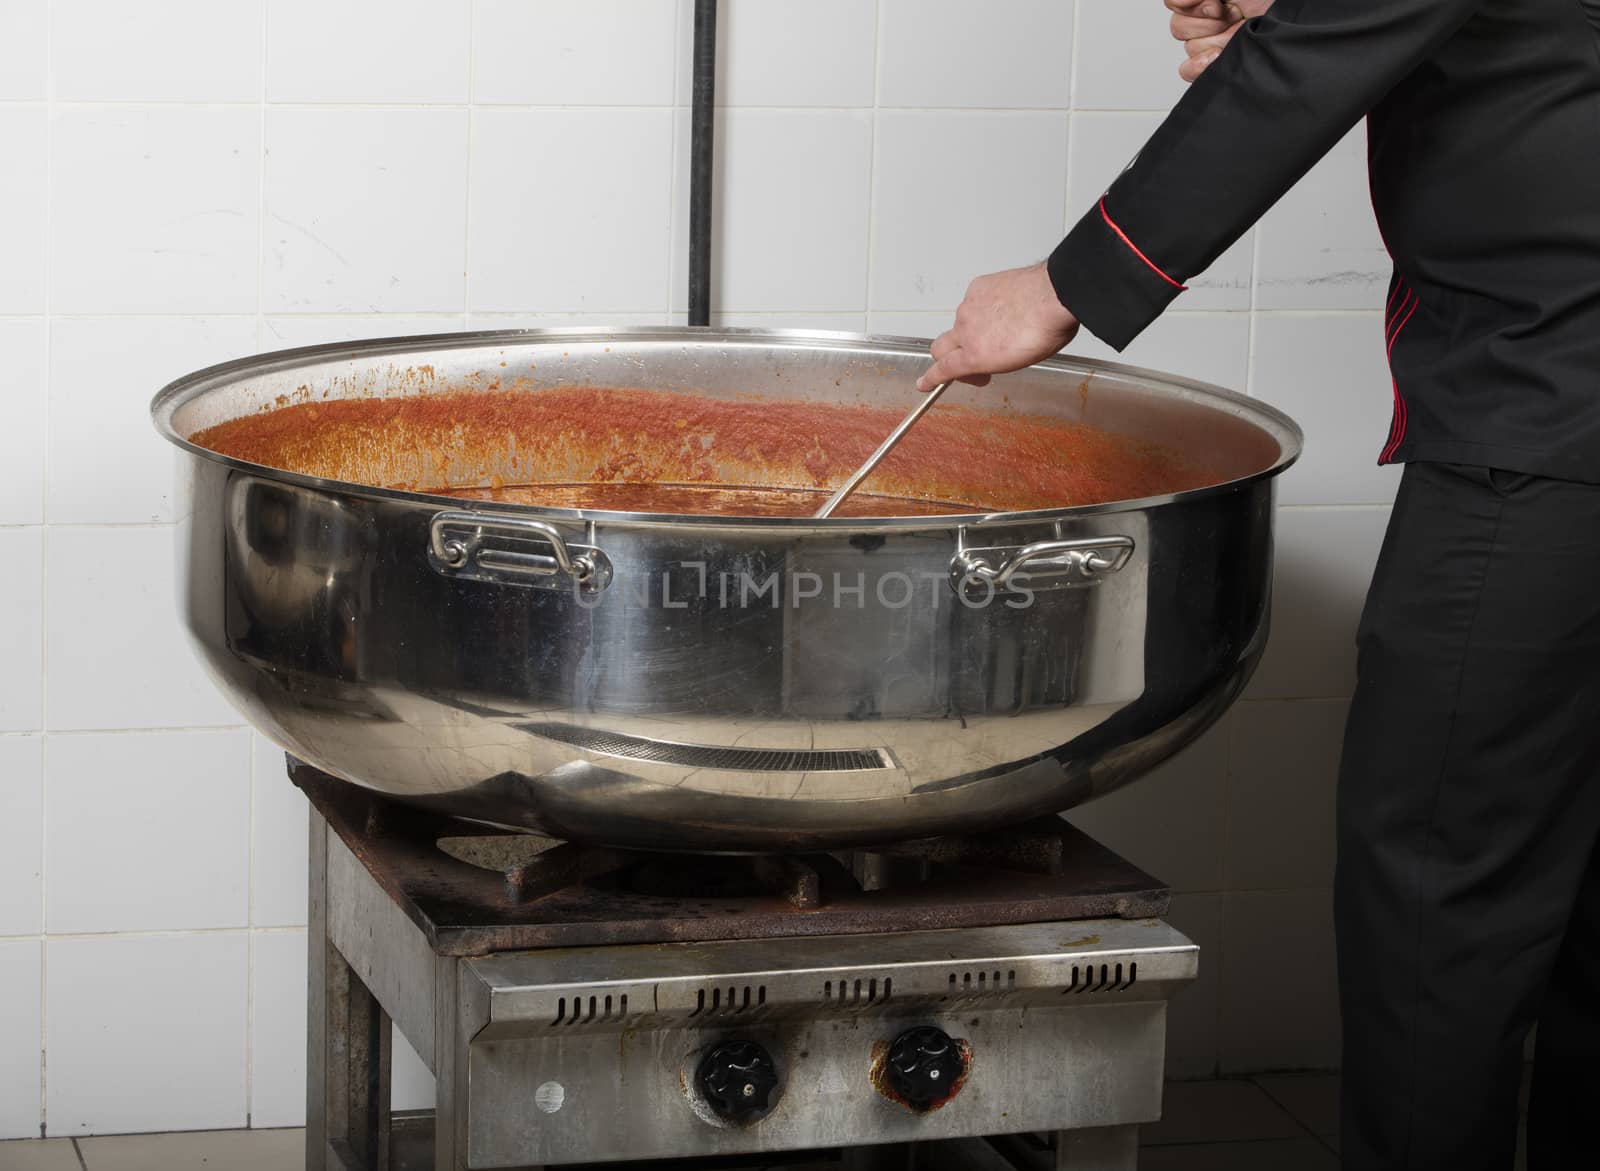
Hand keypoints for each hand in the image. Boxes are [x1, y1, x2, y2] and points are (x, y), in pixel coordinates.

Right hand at [917, 262, 1079, 390]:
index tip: (924, 383)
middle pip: (940, 346)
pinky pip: (974, 300)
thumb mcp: (1018, 362)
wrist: (1055, 296)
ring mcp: (969, 306)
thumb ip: (993, 362)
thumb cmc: (1045, 331)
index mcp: (975, 355)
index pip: (943, 369)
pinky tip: (1003, 306)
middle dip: (947, 355)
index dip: (931, 378)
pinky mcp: (977, 287)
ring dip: (974, 328)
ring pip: (961, 322)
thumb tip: (985, 358)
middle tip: (971, 359)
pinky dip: (984, 306)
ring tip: (1003, 326)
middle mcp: (966, 331)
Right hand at [1166, 0, 1273, 81]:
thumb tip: (1178, 1)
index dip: (1192, 6)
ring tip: (1236, 34)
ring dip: (1213, 41)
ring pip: (1189, 47)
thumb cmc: (1272, 0)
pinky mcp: (1218, 64)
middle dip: (1207, 23)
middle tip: (1232, 16)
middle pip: (1179, 27)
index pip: (1175, 4)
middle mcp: (1211, 18)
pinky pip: (1189, 70)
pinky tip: (1218, 55)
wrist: (1293, 23)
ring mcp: (1214, 42)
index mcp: (1211, 0)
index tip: (1217, 3)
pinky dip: (1200, 65)